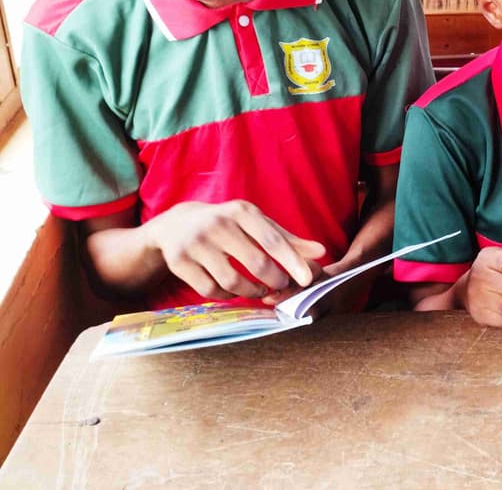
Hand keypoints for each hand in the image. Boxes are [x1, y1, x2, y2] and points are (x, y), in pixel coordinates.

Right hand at [146, 200, 325, 301]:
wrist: (176, 224)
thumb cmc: (228, 224)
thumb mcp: (256, 223)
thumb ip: (288, 239)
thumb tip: (320, 252)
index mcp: (241, 211)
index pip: (272, 240)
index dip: (292, 262)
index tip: (308, 279)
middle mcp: (217, 225)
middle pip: (255, 263)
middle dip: (274, 279)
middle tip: (281, 284)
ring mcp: (196, 244)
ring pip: (232, 281)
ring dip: (252, 291)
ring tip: (260, 288)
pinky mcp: (180, 262)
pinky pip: (210, 290)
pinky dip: (228, 295)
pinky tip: (234, 290)